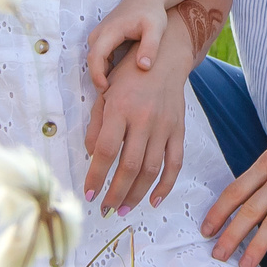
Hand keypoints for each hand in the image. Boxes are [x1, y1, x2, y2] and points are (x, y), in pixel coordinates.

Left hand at [83, 7, 191, 214]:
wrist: (165, 58)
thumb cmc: (128, 75)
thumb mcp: (105, 93)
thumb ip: (97, 125)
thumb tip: (91, 155)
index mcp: (120, 108)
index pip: (106, 150)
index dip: (96, 176)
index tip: (88, 194)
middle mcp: (143, 119)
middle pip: (129, 166)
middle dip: (115, 193)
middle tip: (105, 209)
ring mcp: (164, 126)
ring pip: (151, 170)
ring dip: (136, 194)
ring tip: (123, 209)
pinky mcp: (178, 130)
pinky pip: (175, 163)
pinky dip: (166, 185)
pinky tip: (153, 201)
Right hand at [85, 0, 172, 92]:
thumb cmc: (152, 12)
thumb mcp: (156, 28)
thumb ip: (150, 47)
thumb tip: (143, 67)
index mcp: (110, 30)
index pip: (96, 56)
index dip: (97, 75)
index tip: (106, 91)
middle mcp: (99, 33)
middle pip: (92, 61)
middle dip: (98, 79)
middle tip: (112, 97)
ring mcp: (99, 35)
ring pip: (95, 60)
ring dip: (101, 75)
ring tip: (116, 91)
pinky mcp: (102, 38)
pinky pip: (99, 57)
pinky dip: (105, 69)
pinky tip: (118, 80)